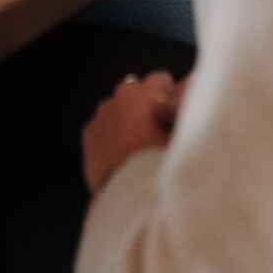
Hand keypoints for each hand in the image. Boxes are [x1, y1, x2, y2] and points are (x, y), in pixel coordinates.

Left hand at [82, 70, 181, 194]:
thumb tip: (181, 106)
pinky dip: (108, 134)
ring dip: (124, 117)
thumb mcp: (184, 135)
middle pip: (134, 89)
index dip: (168, 94)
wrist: (131, 195)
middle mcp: (122, 96)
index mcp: (148, 92)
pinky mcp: (89, 133)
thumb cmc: (164, 162)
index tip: (172, 111)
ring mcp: (102, 113)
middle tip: (153, 129)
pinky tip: (118, 154)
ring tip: (135, 144)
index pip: (160, 78)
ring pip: (115, 107)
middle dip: (143, 102)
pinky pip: (101, 126)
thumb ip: (181, 114)